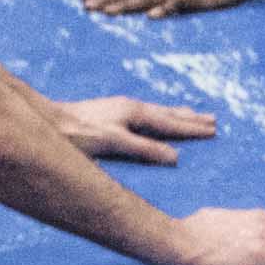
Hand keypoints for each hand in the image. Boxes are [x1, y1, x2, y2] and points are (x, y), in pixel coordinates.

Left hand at [49, 94, 220, 165]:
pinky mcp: (111, 113)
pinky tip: (154, 119)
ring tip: (191, 115)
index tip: (213, 130)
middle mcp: (130, 107)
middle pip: (168, 113)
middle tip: (213, 119)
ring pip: (156, 112)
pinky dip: (159, 117)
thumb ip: (145, 149)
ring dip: (176, 115)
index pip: (171, 122)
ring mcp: (120, 108)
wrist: (51, 122)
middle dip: (190, 118)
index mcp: (135, 112)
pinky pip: (145, 115)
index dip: (192, 128)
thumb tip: (175, 157)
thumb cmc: (80, 134)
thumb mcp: (115, 143)